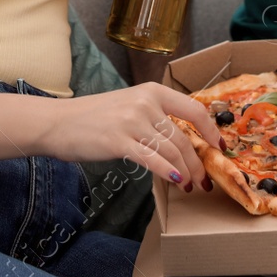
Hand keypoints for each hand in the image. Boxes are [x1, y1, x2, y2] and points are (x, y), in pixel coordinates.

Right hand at [40, 83, 221, 193]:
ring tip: (189, 186)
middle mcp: (145, 103)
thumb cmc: (93, 117)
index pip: (193, 109)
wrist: (58, 122)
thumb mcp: (128, 105)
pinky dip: (168, 173)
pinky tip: (175, 181)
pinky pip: (153, 160)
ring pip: (171, 151)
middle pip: (183, 137)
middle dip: (198, 163)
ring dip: (185, 172)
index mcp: (151, 91)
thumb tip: (183, 141)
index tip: (218, 147)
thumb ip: (155, 116)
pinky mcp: (119, 141)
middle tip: (204, 180)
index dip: (210, 131)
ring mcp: (132, 121)